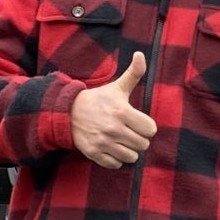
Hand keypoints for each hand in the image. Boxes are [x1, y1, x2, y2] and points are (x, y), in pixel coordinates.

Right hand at [70, 52, 157, 168]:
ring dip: (129, 150)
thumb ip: (133, 73)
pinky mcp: (93, 153)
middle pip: (143, 145)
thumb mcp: (117, 87)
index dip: (146, 126)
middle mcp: (112, 128)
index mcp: (122, 112)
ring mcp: (102, 142)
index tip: (137, 121)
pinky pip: (115, 165)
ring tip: (121, 140)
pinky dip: (115, 159)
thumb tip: (140, 54)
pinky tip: (111, 147)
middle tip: (129, 131)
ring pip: (131, 157)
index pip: (150, 130)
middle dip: (138, 139)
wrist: (68, 112)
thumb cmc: (99, 99)